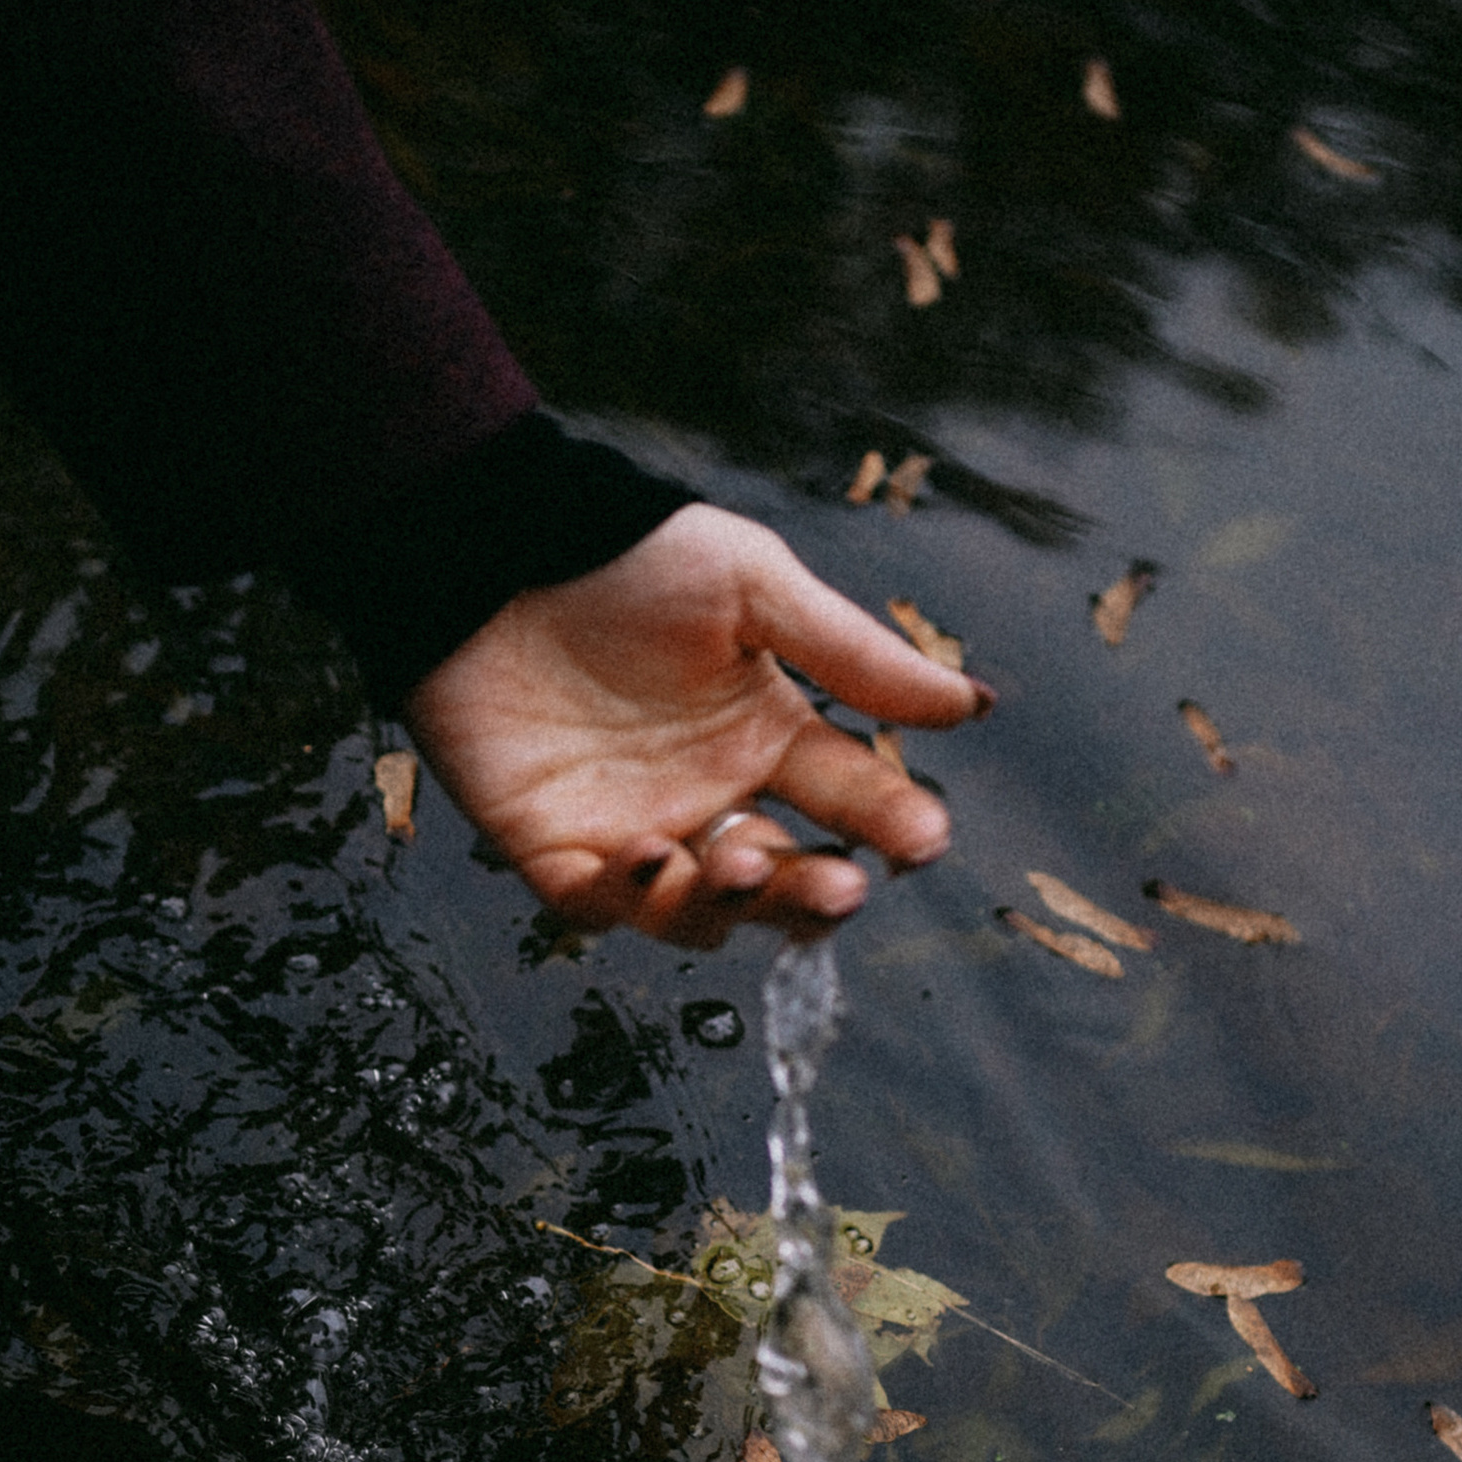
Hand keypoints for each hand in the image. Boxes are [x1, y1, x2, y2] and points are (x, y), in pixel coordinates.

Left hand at [403, 503, 990, 946]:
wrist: (493, 550)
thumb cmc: (626, 553)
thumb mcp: (753, 586)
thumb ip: (853, 654)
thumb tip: (968, 704)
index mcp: (767, 733)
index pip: (850, 799)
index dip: (891, 823)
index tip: (922, 837)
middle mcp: (711, 795)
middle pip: (785, 878)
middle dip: (817, 892)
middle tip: (840, 883)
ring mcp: (636, 830)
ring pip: (702, 911)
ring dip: (730, 902)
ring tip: (738, 861)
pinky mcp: (554, 850)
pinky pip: (601, 906)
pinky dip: (630, 900)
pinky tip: (649, 858)